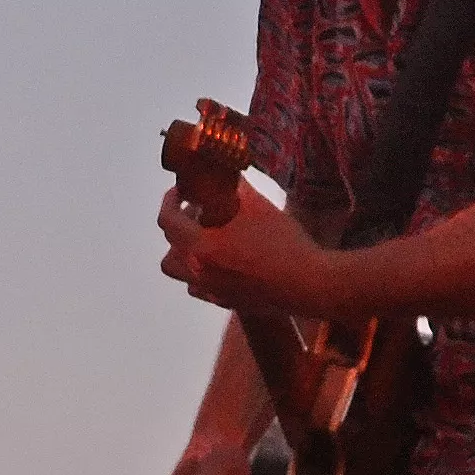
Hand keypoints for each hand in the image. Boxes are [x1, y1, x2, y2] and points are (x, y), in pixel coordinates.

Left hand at [158, 179, 337, 316]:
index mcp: (200, 247)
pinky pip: (199, 287)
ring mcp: (211, 291)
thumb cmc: (282, 243)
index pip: (167, 221)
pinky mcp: (225, 303)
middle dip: (178, 227)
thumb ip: (236, 188)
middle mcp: (198, 272)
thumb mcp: (258, 206)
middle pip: (169, 250)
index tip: (182, 191)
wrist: (306, 284)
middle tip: (197, 212)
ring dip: (186, 253)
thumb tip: (228, 171)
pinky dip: (202, 271)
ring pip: (181, 273)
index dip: (169, 201)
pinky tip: (224, 260)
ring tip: (207, 237)